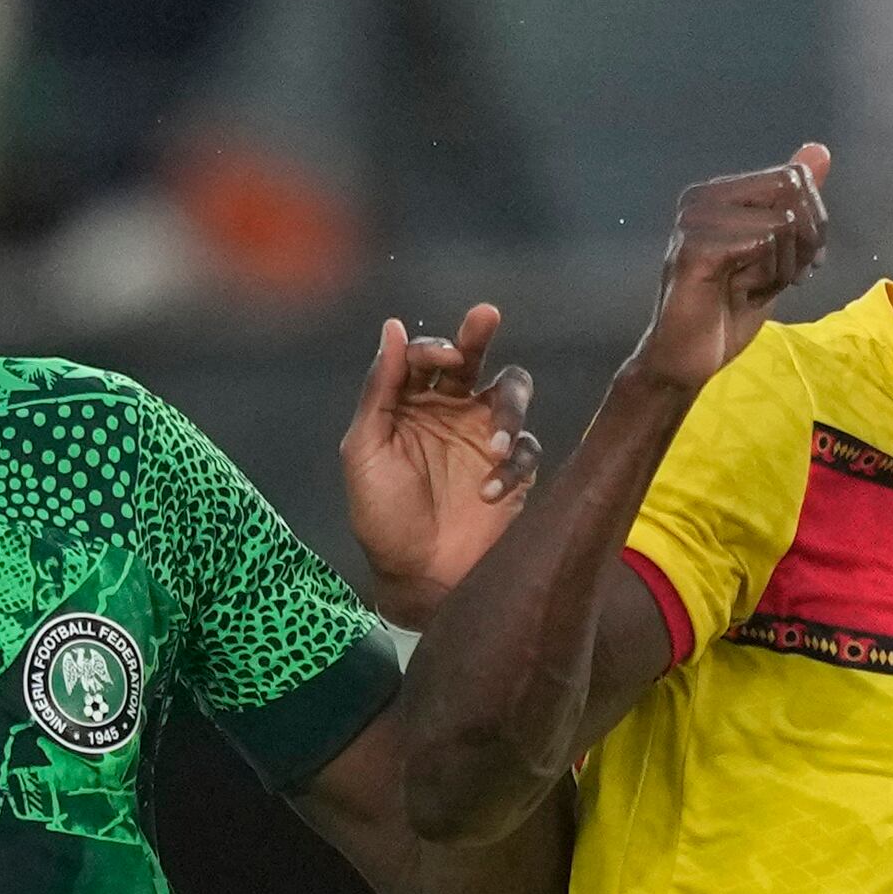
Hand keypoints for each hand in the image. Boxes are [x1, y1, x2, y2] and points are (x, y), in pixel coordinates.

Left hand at [340, 302, 539, 621]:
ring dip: (510, 407)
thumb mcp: (364, 450)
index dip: (432, 349)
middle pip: (472, 359)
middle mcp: (449, 412)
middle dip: (477, 336)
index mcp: (409, 404)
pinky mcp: (513, 471)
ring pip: (511, 392)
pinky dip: (515, 466)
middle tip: (486, 316)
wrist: (416, 576)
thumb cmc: (382, 516)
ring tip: (497, 442)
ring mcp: (483, 439)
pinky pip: (528, 449)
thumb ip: (378, 389)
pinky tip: (489, 494)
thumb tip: (392, 326)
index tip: (440, 361)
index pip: (423, 358)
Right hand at [630, 144, 830, 393]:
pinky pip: (762, 243)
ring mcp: (695, 221)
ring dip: (784, 267)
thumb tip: (820, 150)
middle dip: (805, 243)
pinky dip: (767, 275)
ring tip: (755, 289)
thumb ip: (795, 204)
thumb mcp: (776, 254)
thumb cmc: (726, 311)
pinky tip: (745, 294)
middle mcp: (702, 197)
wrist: (684, 361)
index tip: (804, 263)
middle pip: (791, 192)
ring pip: (782, 223)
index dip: (814, 224)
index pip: (794, 178)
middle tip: (786, 278)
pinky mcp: (695, 250)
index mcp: (719, 193)